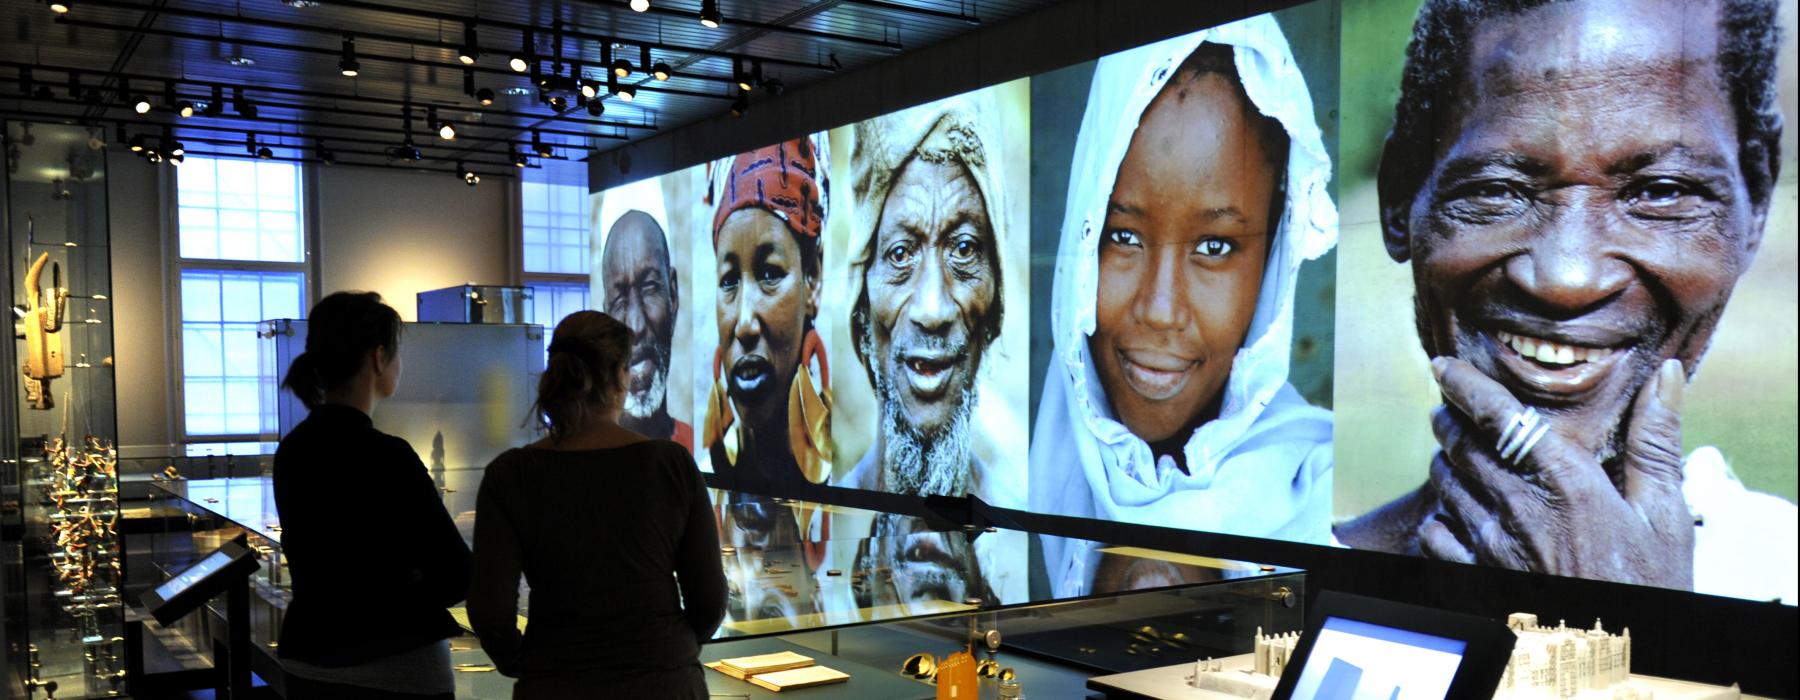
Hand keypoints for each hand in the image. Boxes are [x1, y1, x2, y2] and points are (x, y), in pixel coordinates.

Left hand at [1416, 358, 1693, 589]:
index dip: (1465, 386)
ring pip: (1445, 485)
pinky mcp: (1478, 578)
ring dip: (1444, 462)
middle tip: (1447, 409)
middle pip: (1462, 446)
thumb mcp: (1665, 513)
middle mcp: (1522, 510)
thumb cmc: (1652, 582)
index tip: (1443, 366)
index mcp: (1568, 483)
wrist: (1618, 654)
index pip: (1500, 416)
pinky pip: (1436, 535)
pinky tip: (1450, 512)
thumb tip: (1668, 374)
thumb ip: (1656, 441)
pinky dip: (1438, 516)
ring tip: (1450, 451)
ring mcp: (1495, 547)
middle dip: (1449, 420)